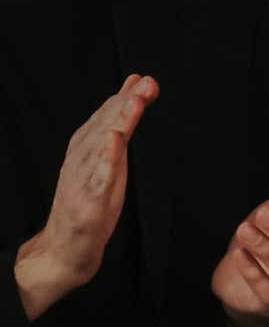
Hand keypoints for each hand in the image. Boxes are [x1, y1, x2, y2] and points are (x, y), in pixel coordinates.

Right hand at [13, 75, 156, 319]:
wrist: (65, 248)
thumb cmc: (88, 209)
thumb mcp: (105, 171)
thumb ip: (113, 143)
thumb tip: (126, 112)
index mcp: (87, 152)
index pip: (106, 119)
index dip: (124, 98)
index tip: (142, 78)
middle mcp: (82, 161)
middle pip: (105, 126)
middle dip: (125, 102)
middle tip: (145, 81)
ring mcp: (83, 180)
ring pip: (102, 145)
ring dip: (118, 121)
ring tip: (134, 101)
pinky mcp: (88, 202)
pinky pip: (97, 177)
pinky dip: (105, 157)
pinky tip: (114, 140)